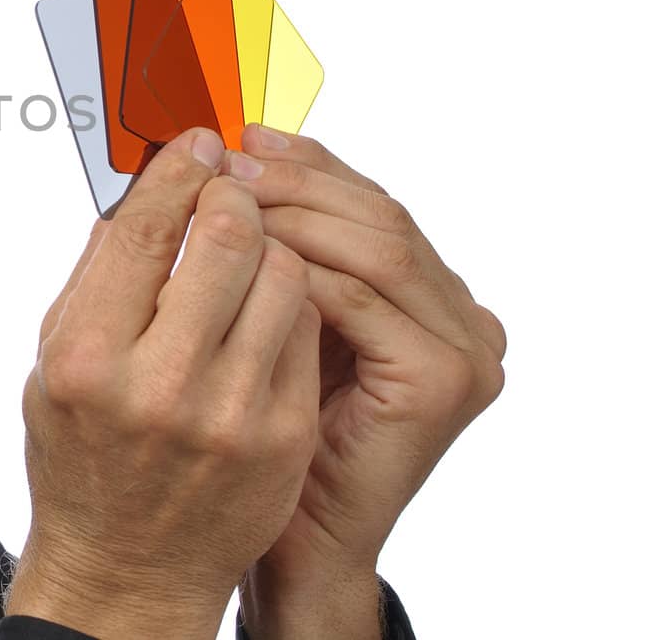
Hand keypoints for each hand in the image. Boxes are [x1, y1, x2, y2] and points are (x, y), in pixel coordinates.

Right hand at [5, 128, 322, 639]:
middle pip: (225, 239)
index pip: (141, 231)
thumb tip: (144, 190)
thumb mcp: (55, 362)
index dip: (177, 171)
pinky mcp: (284, 434)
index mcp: (88, 358)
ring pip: (283, 274)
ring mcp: (232, 413)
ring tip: (247, 248)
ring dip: (269, 243)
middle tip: (229, 185)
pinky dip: (289, 298)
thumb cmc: (82, 453)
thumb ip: (97, 277)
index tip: (198, 141)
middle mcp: (160, 384)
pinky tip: (266, 303)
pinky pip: (306, 326)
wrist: (129, 566)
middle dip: (232, 195)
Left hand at [224, 125, 506, 634]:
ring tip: (229, 194)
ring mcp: (463, 346)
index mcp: (426, 292)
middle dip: (295, 178)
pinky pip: (361, 298)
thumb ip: (269, 252)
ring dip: (295, 210)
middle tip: (225, 158)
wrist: (287, 538)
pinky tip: (246, 253)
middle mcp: (459, 312)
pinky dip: (300, 268)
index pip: (366, 199)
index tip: (234, 137)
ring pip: (375, 241)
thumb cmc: (265, 430)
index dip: (303, 162)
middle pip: (377, 209)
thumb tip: (211, 160)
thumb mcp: (269, 322)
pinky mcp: (443, 379)